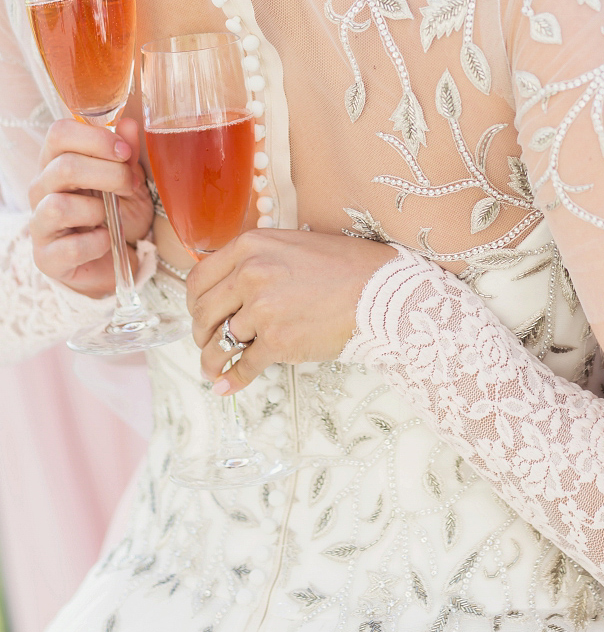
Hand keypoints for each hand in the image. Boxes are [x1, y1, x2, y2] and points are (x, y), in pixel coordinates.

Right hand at [29, 117, 153, 298]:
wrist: (115, 259)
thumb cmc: (116, 212)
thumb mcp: (128, 179)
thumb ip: (126, 154)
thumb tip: (129, 125)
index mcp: (56, 161)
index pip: (59, 133)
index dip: (95, 138)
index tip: (124, 151)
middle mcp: (41, 189)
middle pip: (64, 167)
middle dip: (109, 174)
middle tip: (129, 186)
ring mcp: (39, 224)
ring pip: (59, 206)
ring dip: (98, 210)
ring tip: (111, 215)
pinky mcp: (47, 257)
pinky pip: (72, 247)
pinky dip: (98, 242)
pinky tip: (105, 239)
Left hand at [187, 229, 395, 394]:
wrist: (380, 291)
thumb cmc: (345, 266)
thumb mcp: (292, 245)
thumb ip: (258, 259)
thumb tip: (230, 284)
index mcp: (251, 246)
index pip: (200, 277)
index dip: (194, 301)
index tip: (199, 313)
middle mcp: (251, 274)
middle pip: (203, 312)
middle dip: (201, 332)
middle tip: (207, 342)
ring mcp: (262, 309)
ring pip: (219, 342)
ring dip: (212, 360)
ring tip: (213, 369)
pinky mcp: (277, 342)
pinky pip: (243, 366)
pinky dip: (232, 380)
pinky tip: (226, 386)